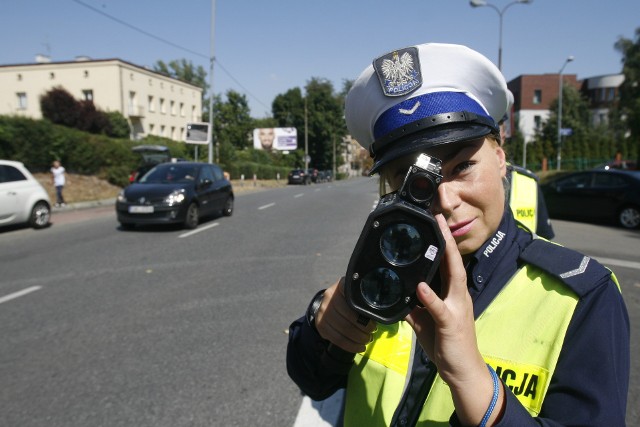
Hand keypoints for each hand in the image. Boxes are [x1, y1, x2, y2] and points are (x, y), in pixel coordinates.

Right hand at [315, 277, 376, 353]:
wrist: (329, 304)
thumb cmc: (350, 300)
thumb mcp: (357, 294)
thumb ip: (366, 300)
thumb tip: (381, 315)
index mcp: (341, 286)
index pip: (353, 299)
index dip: (364, 312)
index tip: (374, 322)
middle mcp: (329, 297)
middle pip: (348, 317)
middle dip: (363, 328)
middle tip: (372, 332)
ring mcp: (323, 311)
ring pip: (342, 329)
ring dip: (358, 339)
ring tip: (367, 340)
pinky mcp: (320, 325)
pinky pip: (336, 339)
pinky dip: (350, 346)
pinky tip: (359, 347)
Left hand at [405, 214, 502, 424]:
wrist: (463, 371)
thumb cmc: (446, 345)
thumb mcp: (426, 321)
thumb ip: (416, 306)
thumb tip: (403, 294)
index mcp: (453, 294)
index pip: (448, 263)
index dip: (443, 242)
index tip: (436, 222)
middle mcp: (458, 296)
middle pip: (453, 262)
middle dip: (447, 239)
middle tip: (438, 217)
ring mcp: (457, 309)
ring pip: (453, 278)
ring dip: (445, 257)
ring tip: (438, 237)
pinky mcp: (451, 324)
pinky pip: (439, 309)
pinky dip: (430, 297)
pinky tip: (421, 286)